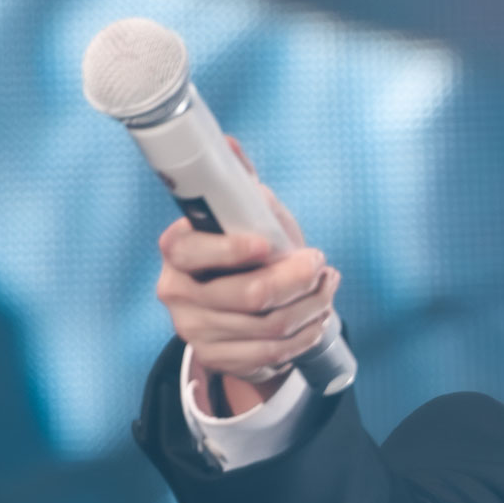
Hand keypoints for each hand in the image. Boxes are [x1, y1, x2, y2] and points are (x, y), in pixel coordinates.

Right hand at [154, 139, 340, 404]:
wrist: (237, 313)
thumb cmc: (245, 254)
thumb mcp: (243, 216)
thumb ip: (238, 185)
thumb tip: (226, 143)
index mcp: (176, 250)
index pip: (195, 252)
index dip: (232, 250)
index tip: (267, 245)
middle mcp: (177, 293)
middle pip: (248, 295)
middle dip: (297, 278)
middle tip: (319, 263)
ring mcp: (195, 331)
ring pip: (270, 326)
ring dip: (312, 305)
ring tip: (327, 286)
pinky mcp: (217, 359)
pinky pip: (273, 353)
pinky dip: (306, 333)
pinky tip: (318, 317)